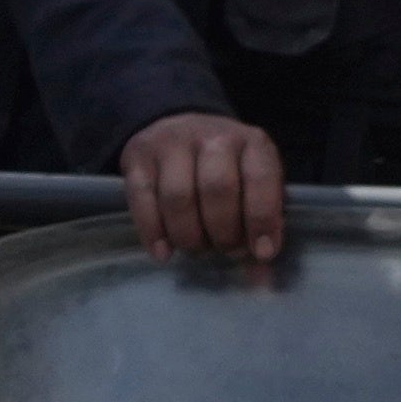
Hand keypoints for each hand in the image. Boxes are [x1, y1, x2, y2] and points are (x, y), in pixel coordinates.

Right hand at [121, 107, 283, 278]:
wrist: (179, 129)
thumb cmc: (227, 167)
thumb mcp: (252, 183)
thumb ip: (260, 223)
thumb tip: (260, 272)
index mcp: (253, 143)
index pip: (261, 179)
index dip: (262, 219)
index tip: (262, 252)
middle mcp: (214, 137)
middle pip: (217, 189)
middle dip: (223, 231)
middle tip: (225, 250)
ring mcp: (173, 142)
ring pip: (178, 196)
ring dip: (189, 235)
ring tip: (197, 249)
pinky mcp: (138, 154)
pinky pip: (142, 197)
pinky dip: (153, 231)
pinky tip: (163, 252)